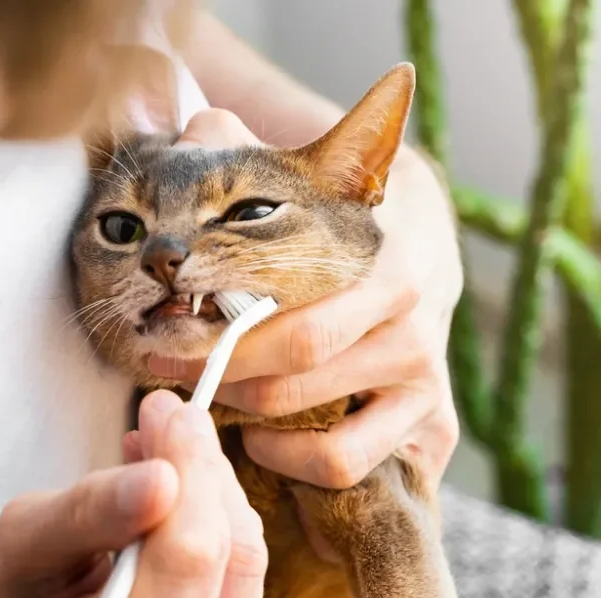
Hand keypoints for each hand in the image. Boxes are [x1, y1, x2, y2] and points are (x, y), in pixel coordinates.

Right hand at [0, 389, 266, 597]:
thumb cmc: (20, 588)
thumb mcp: (27, 546)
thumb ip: (90, 511)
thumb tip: (161, 476)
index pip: (189, 553)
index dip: (191, 471)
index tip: (169, 412)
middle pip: (231, 549)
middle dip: (204, 469)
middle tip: (173, 415)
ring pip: (244, 553)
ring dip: (211, 485)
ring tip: (169, 440)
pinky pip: (239, 562)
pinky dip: (215, 510)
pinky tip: (179, 477)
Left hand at [150, 109, 462, 490]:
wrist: (424, 244)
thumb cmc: (347, 221)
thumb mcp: (310, 181)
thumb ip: (251, 155)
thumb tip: (200, 126)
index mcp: (392, 268)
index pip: (299, 321)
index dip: (223, 334)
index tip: (168, 325)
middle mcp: (416, 332)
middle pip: (298, 375)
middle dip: (218, 373)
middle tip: (168, 362)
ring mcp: (427, 386)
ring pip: (326, 438)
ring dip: (252, 422)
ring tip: (216, 398)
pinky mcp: (432, 427)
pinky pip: (351, 468)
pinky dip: (297, 463)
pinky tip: (264, 437)